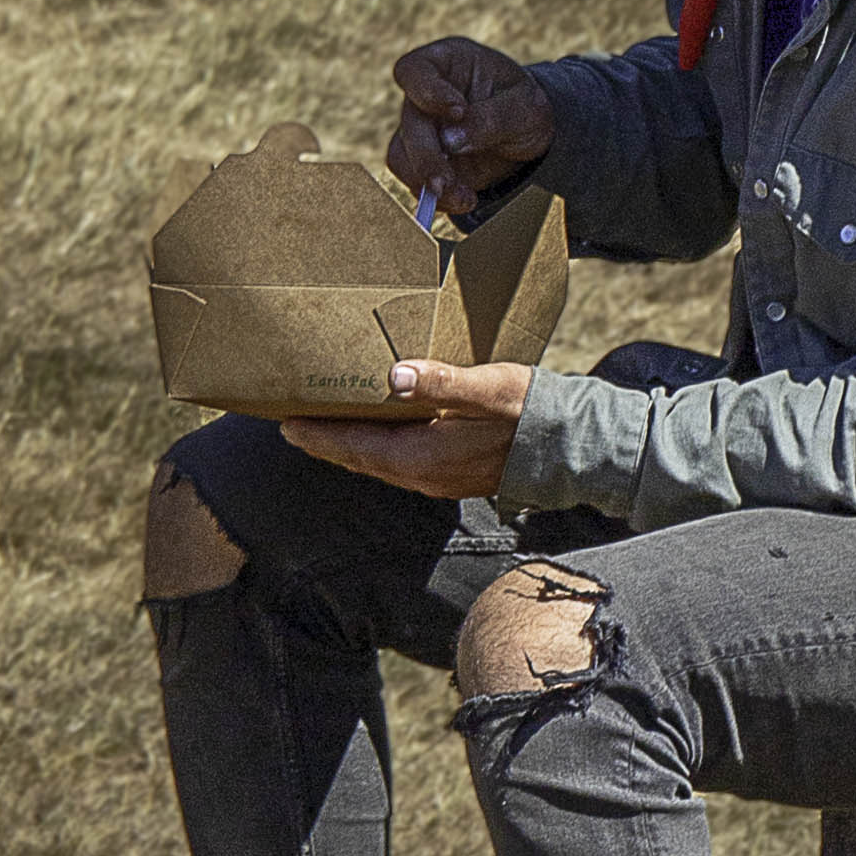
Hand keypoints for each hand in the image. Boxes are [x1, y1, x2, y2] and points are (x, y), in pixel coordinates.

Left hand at [282, 363, 531, 499]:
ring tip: (324, 427)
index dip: (318, 436)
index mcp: (422, 457)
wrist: (569, 445)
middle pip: (359, 460)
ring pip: (378, 464)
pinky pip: (398, 464)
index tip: (285, 424)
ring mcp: (437, 479)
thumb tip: (395, 376)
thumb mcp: (485, 388)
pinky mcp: (451, 474)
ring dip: (348, 447)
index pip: (355, 448)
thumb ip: (441, 382)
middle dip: (325, 442)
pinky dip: (375, 449)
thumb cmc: (528, 412)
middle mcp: (423, 476)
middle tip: (291, 423)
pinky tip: (375, 434)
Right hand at [387, 41, 555, 222]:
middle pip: (409, 121)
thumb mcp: (525, 106)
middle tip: (443, 182)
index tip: (457, 111)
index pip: (415, 70)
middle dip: (426, 155)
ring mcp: (421, 129)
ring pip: (402, 155)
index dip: (427, 91)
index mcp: (446, 63)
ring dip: (427, 181)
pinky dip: (436, 196)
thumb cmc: (525, 105)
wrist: (530, 133)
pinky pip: (414, 180)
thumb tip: (450, 140)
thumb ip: (492, 117)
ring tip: (462, 197)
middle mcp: (425, 95)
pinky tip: (462, 200)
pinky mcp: (425, 160)